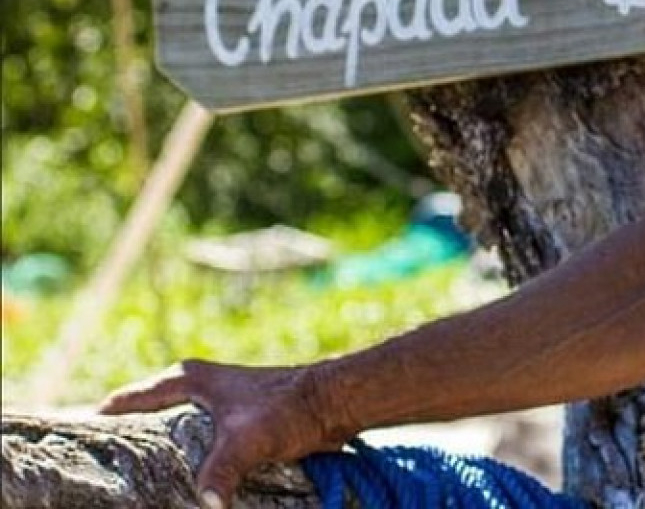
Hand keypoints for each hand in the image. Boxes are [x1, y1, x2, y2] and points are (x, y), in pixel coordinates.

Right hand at [100, 359, 344, 508]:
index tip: (78, 447)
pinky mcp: (231, 421)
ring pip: (169, 431)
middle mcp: (196, 387)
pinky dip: (182, 460)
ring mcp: (214, 403)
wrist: (334, 402)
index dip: (101, 423)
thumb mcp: (247, 441)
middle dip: (124, 444)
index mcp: (187, 380)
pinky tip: (174, 483)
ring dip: (154, 454)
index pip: (127, 401)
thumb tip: (205, 504)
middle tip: (102, 474)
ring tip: (130, 484)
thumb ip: (219, 472)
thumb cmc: (290, 408)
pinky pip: (193, 442)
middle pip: (143, 418)